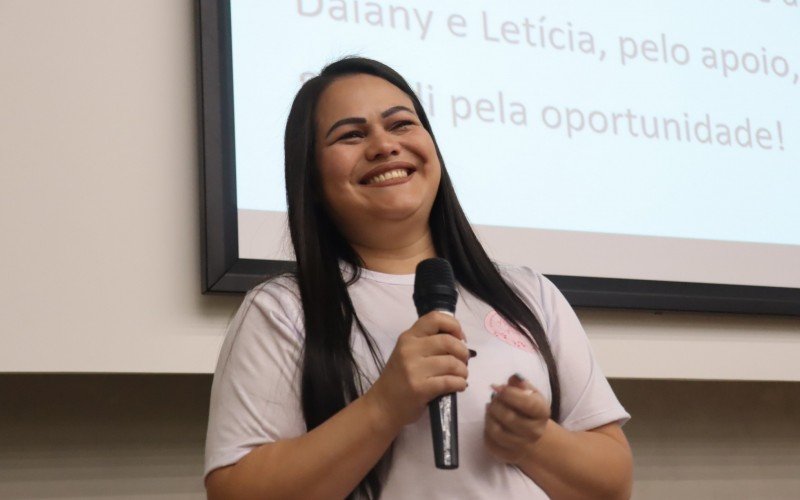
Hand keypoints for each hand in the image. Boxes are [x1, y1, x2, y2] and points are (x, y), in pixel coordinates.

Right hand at [365, 311, 469, 430]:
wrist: (382, 406)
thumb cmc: (399, 379)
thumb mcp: (407, 353)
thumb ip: (427, 343)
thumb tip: (460, 341)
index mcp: (408, 337)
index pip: (435, 318)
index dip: (454, 326)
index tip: (460, 338)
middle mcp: (409, 349)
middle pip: (449, 341)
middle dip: (463, 352)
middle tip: (463, 362)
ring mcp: (414, 369)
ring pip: (452, 363)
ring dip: (463, 371)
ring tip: (460, 376)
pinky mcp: (420, 388)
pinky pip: (450, 381)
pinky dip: (460, 383)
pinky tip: (458, 386)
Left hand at [484, 373, 550, 464]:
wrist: (534, 435)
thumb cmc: (528, 409)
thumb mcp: (529, 392)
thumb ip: (520, 383)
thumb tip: (512, 379)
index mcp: (542, 413)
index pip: (527, 403)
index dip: (509, 394)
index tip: (498, 388)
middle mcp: (535, 432)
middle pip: (509, 417)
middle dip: (495, 404)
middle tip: (493, 399)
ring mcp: (523, 447)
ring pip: (497, 432)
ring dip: (488, 417)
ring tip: (490, 410)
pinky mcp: (509, 456)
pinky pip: (490, 443)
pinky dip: (486, 431)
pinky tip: (491, 423)